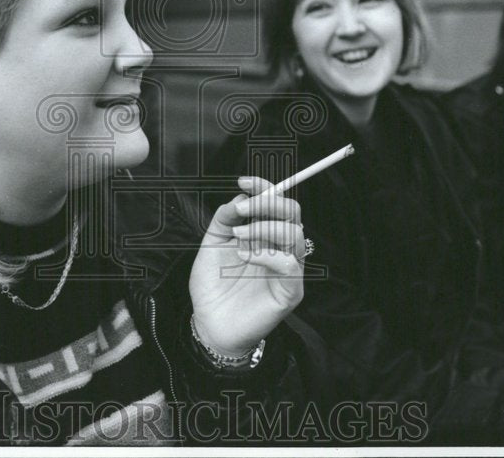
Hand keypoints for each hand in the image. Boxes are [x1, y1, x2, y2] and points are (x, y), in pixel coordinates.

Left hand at [188, 176, 304, 357]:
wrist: (209, 323)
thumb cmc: (213, 285)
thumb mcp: (213, 242)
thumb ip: (226, 217)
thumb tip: (241, 195)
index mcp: (265, 234)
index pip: (278, 202)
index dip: (265, 186)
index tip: (244, 181)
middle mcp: (280, 248)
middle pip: (293, 213)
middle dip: (267, 203)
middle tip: (241, 210)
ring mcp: (288, 269)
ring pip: (294, 234)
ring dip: (264, 228)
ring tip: (238, 238)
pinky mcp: (290, 291)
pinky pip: (289, 263)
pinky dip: (266, 254)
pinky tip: (244, 257)